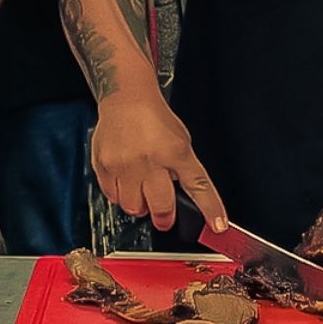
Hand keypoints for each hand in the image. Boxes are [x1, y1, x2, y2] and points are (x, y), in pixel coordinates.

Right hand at [90, 91, 227, 233]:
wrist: (125, 98)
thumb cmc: (154, 118)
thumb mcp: (180, 140)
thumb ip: (182, 168)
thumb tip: (184, 197)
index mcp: (175, 151)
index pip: (198, 186)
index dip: (210, 209)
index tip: (218, 225)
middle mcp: (150, 160)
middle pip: (161, 207)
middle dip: (164, 217)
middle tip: (164, 216)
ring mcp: (125, 164)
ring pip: (133, 207)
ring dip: (140, 206)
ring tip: (141, 190)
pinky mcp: (104, 166)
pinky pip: (112, 196)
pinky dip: (120, 194)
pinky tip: (125, 180)